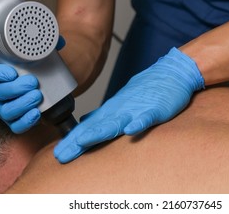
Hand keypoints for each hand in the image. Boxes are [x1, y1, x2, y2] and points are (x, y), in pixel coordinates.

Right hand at [0, 35, 65, 132]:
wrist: (34, 85)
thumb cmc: (29, 69)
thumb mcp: (33, 56)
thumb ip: (44, 47)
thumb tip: (59, 42)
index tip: (12, 72)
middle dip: (15, 88)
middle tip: (32, 82)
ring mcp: (2, 107)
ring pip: (6, 110)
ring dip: (22, 104)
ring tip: (37, 96)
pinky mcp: (12, 120)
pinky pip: (15, 125)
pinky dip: (26, 121)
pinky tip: (36, 113)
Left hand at [54, 47, 203, 162]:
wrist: (170, 73)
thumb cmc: (146, 91)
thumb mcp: (120, 102)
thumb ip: (103, 115)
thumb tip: (84, 123)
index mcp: (112, 111)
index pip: (89, 128)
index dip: (73, 140)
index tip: (58, 154)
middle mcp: (120, 111)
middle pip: (96, 128)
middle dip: (77, 141)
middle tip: (61, 155)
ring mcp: (137, 109)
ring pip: (116, 122)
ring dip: (99, 131)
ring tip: (84, 141)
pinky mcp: (156, 109)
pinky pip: (146, 117)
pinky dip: (138, 123)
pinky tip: (131, 131)